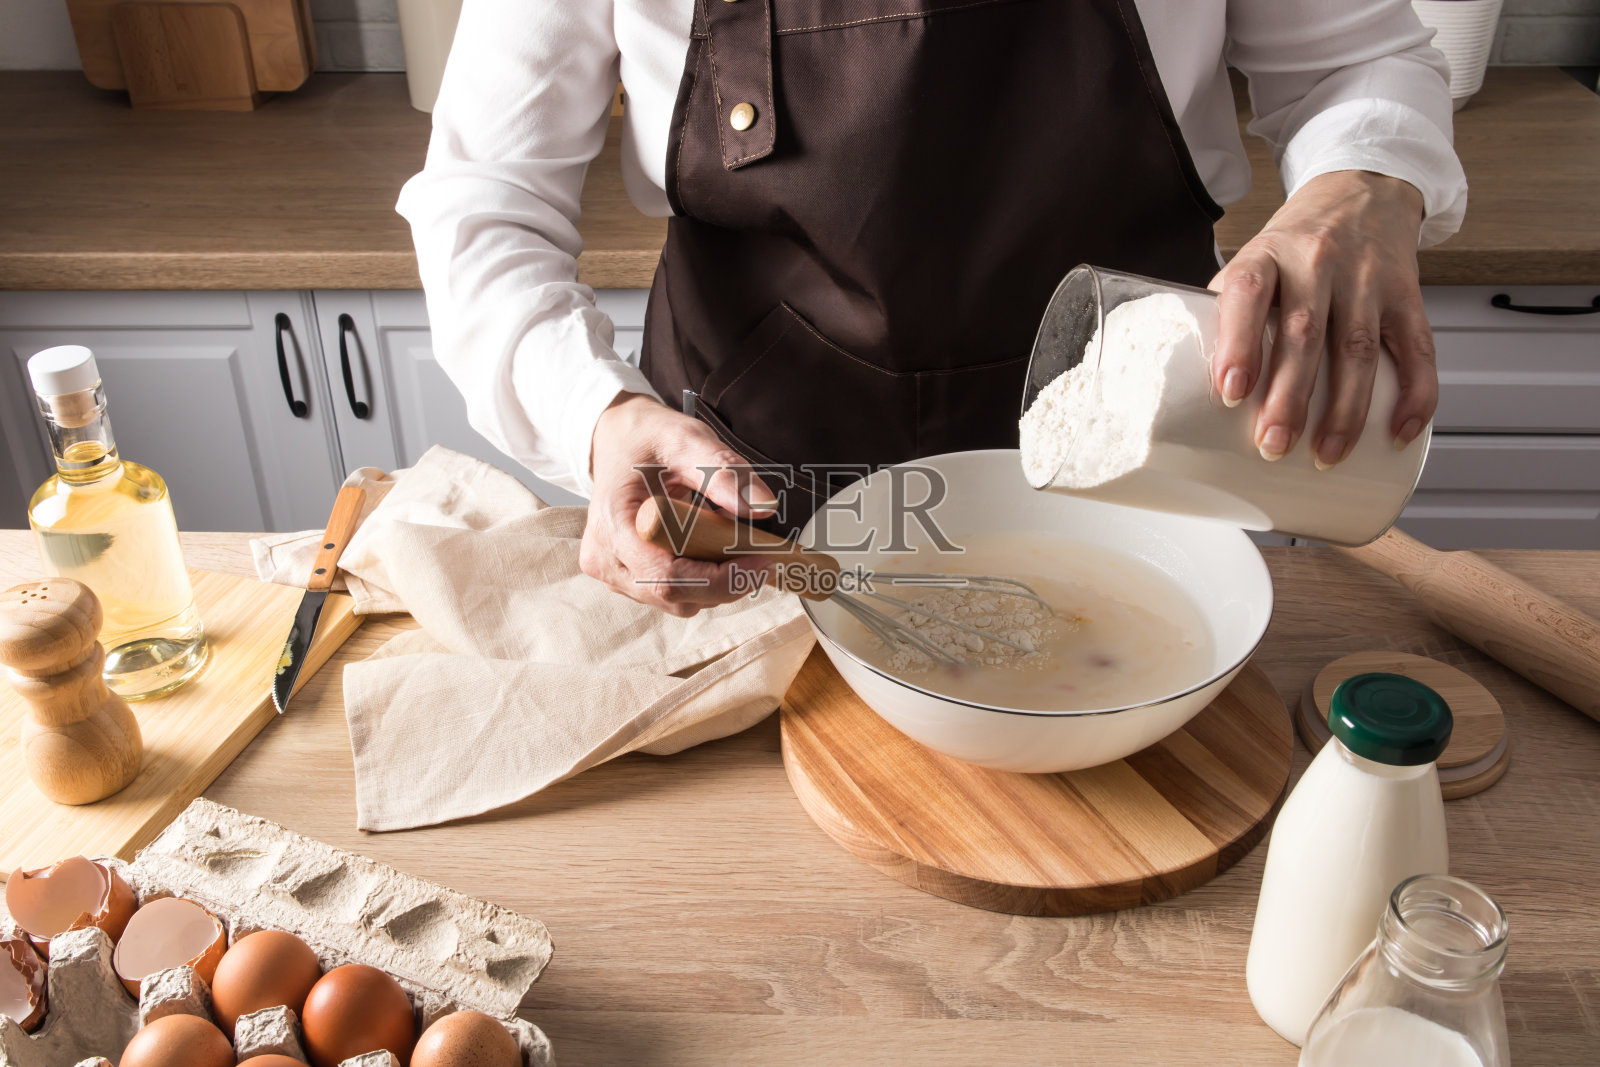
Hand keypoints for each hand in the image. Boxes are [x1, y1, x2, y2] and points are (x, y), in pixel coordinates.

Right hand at [580, 392, 777, 615]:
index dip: (719, 579)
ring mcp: (612, 572)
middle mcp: (605, 557)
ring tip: (727, 539)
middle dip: (725, 582)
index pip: (666, 577)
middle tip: (758, 552)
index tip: (761, 561)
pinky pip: (672, 594)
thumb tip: (762, 506)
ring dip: (714, 581)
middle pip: (675, 595)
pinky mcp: (625, 579)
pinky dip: (701, 579)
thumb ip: (724, 472)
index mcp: (613, 523)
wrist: (618, 441)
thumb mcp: (687, 440)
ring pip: (677, 601)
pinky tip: (706, 546)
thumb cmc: (648, 439)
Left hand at [1209, 170, 1437, 467]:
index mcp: (1268, 255)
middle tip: (1274, 445)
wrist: (1362, 190)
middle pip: (1304, 334)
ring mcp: (1367, 278)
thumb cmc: (1296, 243)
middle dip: (1290, 397)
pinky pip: (1417, 348)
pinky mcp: (1408, 294)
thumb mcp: (1255, 260)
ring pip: (1357, 349)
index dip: (1238, 344)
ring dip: (1345, 410)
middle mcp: (1318, 262)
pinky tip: (1399, 431)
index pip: (1248, 294)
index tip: (1231, 393)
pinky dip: (1414, 394)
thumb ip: (1230, 313)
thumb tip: (1197, 383)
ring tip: (1327, 455)